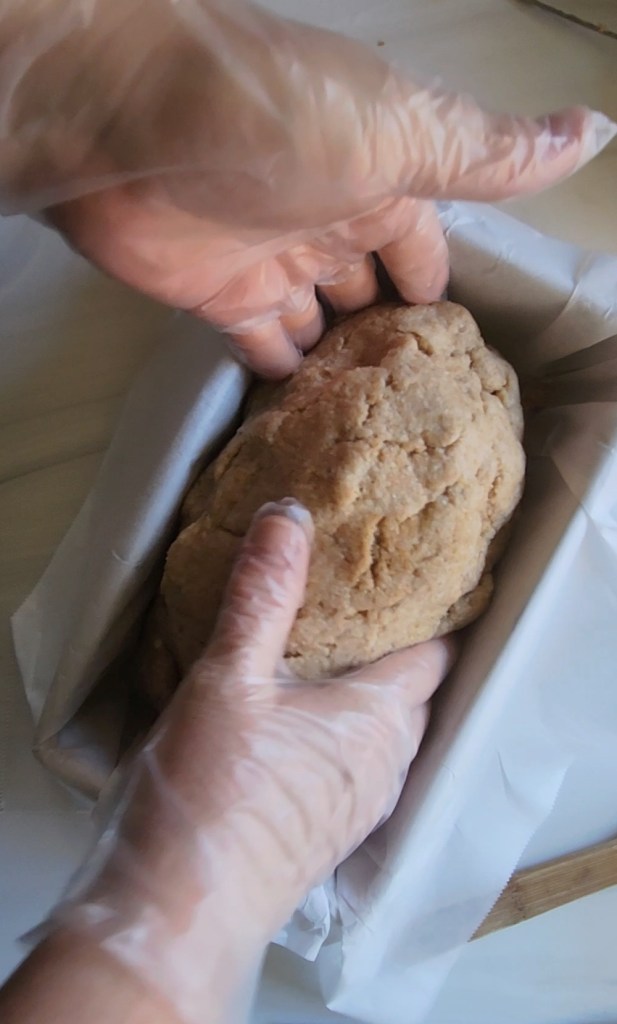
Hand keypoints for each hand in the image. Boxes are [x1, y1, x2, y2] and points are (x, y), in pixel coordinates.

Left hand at [1, 0, 613, 374]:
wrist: (135, 125)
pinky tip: (310, 425)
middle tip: (418, 416)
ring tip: (374, 436)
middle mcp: (328, 221)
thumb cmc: (281, 120)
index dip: (439, 295)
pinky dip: (284, 380)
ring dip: (341, 372)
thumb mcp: (404, 135)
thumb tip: (595, 132)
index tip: (459, 361)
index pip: (422, 249)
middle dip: (390, 345)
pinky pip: (263, 348)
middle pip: (369, 294)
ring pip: (320, 328)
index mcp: (380, 180)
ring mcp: (271, 262)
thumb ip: (488, 155)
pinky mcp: (218, 299)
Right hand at [54, 500, 453, 1021]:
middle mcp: (383, 764)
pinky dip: (341, 732)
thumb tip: (288, 516)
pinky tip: (297, 720)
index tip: (417, 575)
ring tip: (330, 652)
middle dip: (399, 648)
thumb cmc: (211, 796)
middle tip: (365, 602)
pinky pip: (354, 765)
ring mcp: (357, 805)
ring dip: (368, 693)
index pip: (436, 653)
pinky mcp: (326, 830)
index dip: (435, 612)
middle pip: (415, 692)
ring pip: (384, 731)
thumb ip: (262, 594)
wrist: (177, 913)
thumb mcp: (229, 677)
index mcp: (377, 720)